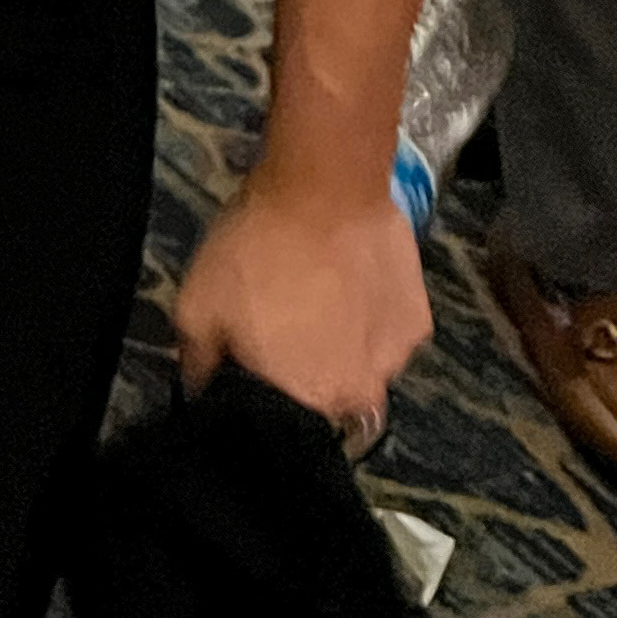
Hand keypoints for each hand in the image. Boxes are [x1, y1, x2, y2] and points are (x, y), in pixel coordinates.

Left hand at [173, 163, 429, 445]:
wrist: (324, 184)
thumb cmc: (257, 250)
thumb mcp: (197, 305)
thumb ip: (197, 363)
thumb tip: (199, 392)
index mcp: (309, 402)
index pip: (288, 432)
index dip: (269, 403)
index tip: (256, 371)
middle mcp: (361, 395)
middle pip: (329, 402)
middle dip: (307, 377)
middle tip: (286, 331)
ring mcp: (398, 358)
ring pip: (361, 368)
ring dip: (341, 347)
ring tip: (318, 298)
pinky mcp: (419, 321)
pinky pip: (386, 335)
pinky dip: (368, 319)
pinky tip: (348, 281)